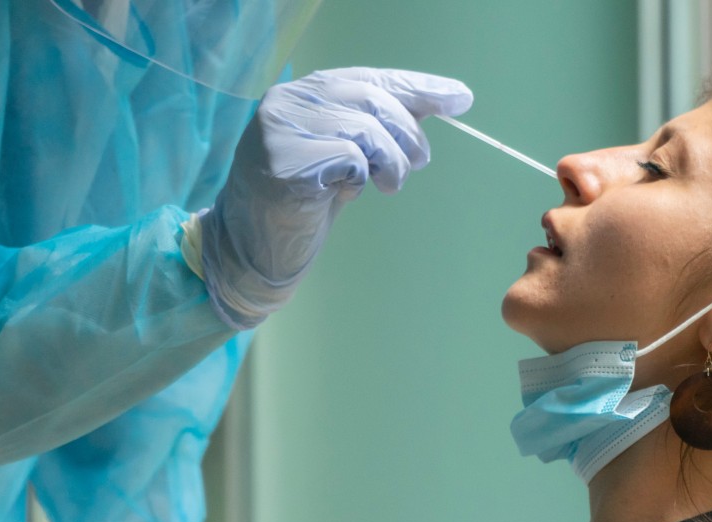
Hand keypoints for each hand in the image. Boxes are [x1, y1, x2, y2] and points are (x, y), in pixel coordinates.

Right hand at [197, 67, 472, 328]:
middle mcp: (287, 101)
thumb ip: (377, 129)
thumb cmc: (301, 206)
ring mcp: (280, 130)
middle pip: (371, 98)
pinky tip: (347, 194)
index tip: (460, 99)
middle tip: (419, 163)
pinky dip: (361, 178)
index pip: (369, 78)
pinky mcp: (283, 163)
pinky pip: (349, 158)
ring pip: (365, 128)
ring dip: (392, 161)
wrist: (251, 252)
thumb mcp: (344, 159)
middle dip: (408, 132)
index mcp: (302, 93)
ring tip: (389, 186)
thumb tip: (442, 101)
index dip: (417, 87)